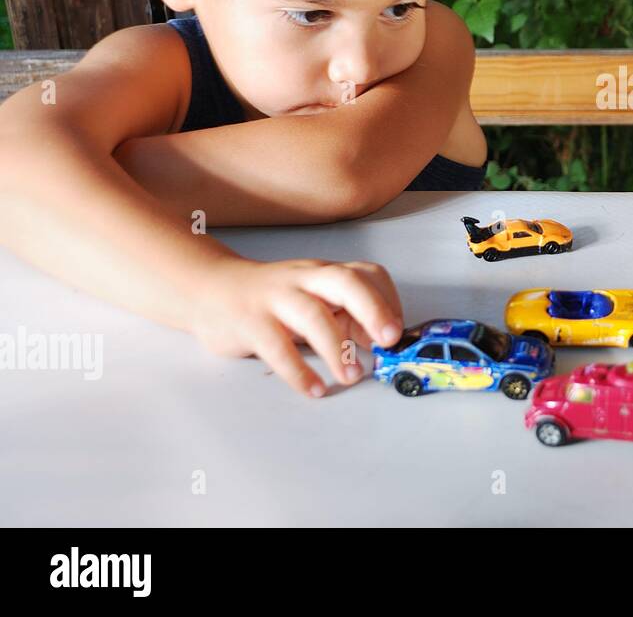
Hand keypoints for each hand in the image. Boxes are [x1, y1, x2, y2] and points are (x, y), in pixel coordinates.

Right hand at [191, 257, 403, 396]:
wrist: (207, 288)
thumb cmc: (270, 298)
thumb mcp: (312, 299)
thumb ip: (345, 314)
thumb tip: (377, 340)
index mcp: (324, 273)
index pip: (367, 274)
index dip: (387, 300)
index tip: (394, 332)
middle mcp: (304, 280)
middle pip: (345, 282)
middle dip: (373, 309)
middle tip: (389, 340)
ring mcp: (275, 298)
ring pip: (311, 314)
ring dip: (337, 348)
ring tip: (351, 376)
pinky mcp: (248, 323)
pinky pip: (276, 347)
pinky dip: (298, 371)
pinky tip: (314, 388)